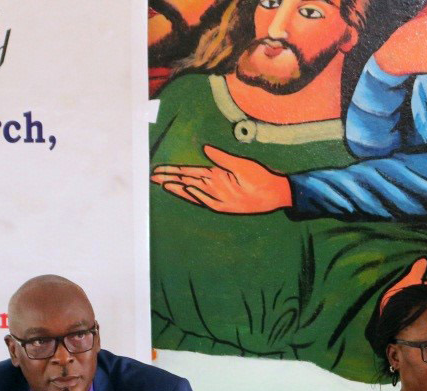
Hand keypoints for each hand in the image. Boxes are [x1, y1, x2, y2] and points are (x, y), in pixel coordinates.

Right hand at [151, 145, 292, 213]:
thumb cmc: (259, 177)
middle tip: (152, 177)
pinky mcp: (226, 206)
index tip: (158, 169)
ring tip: (163, 184)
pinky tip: (187, 188)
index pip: (189, 172)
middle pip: (187, 181)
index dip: (174, 171)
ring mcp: (219, 197)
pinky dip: (199, 194)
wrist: (274, 191)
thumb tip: (205, 149)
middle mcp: (214, 186)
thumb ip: (221, 157)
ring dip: (179, 188)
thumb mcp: (239, 164)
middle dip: (170, 179)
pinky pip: (209, 200)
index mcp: (215, 175)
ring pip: (194, 192)